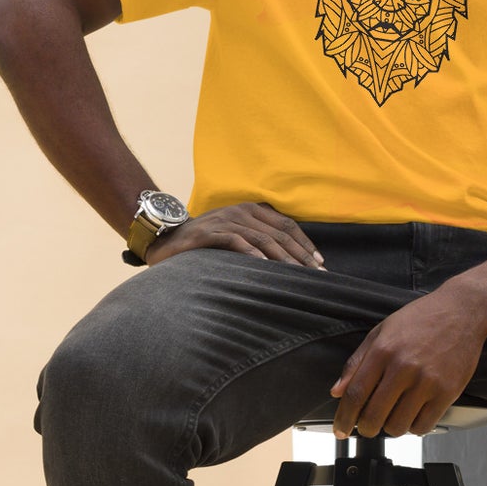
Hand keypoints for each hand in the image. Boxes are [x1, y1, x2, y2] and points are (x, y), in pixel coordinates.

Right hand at [144, 203, 324, 268]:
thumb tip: (290, 261)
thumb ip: (258, 239)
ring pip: (262, 238)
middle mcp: (241, 211)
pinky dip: (252, 254)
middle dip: (300, 255)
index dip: (305, 243)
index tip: (319, 263)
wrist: (166, 238)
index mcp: (251, 210)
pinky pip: (236, 242)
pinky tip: (265, 267)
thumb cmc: (205, 242)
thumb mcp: (235, 235)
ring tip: (297, 275)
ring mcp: (225, 221)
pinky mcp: (209, 233)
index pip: (286, 225)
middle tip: (315, 275)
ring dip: (283, 258)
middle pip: (279, 233)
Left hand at [329, 289, 486, 438]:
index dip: (344, 418)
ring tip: (393, 416)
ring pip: (398, 426)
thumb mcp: (381, 331)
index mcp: (383, 351)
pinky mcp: (447, 392)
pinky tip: (413, 415)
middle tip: (367, 426)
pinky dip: (414, 427)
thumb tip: (337, 391)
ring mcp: (427, 381)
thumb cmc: (422, 318)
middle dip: (366, 428)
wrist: (463, 310)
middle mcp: (404, 367)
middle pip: (374, 416)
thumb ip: (357, 362)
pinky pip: (423, 425)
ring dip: (391, 428)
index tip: (341, 430)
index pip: (355, 394)